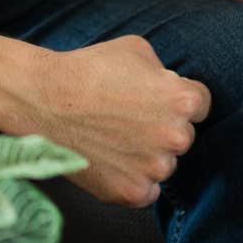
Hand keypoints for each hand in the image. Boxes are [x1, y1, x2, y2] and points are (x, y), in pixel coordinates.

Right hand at [12, 35, 210, 207]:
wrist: (42, 99)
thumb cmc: (88, 68)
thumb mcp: (136, 49)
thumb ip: (165, 72)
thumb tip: (173, 86)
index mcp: (182, 101)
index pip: (200, 104)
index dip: (175, 98)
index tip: (152, 98)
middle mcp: (175, 137)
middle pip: (182, 136)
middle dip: (161, 126)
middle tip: (126, 117)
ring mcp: (154, 169)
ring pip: (162, 163)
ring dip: (146, 154)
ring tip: (111, 135)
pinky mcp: (132, 193)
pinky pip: (145, 190)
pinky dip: (130, 178)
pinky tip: (108, 158)